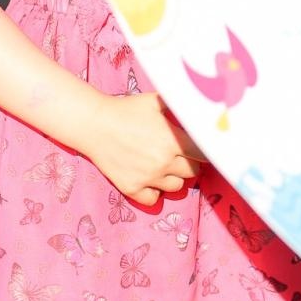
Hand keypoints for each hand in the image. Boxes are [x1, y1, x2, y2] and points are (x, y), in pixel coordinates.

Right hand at [75, 92, 203, 206]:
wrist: (95, 124)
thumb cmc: (127, 109)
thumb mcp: (157, 101)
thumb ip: (181, 104)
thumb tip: (204, 104)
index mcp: (172, 141)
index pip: (204, 154)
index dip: (205, 150)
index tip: (201, 147)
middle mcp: (163, 162)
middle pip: (193, 172)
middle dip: (191, 163)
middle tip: (182, 155)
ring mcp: (147, 178)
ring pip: (176, 187)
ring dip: (175, 177)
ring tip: (165, 165)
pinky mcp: (131, 188)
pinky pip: (154, 200)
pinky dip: (155, 191)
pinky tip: (151, 178)